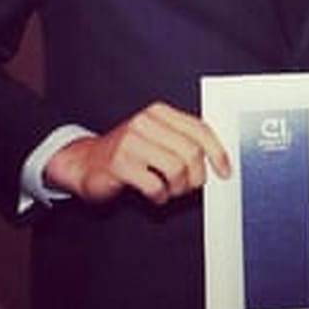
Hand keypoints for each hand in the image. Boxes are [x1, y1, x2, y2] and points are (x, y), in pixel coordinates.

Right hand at [44, 102, 230, 204]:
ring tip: (170, 190)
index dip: (217, 152)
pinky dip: (160, 196)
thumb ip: (182, 141)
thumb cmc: (128, 153)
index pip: (199, 129)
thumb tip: (216, 160)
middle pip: (191, 152)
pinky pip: (155, 185)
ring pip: (176, 169)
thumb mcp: (156, 138)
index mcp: (159, 112)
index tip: (225, 171)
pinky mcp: (120, 164)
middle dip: (197, 176)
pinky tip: (156, 195)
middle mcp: (145, 122)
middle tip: (190, 186)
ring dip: (178, 188)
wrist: (84, 162)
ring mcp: (131, 142)